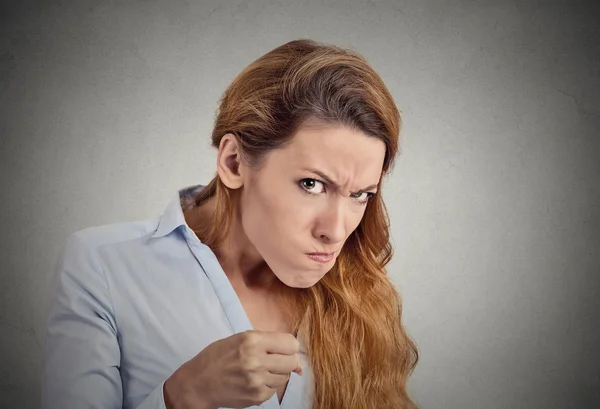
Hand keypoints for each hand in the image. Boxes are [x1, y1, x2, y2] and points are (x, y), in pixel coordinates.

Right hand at [164, 330, 302, 408]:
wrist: (199, 383)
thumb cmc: (219, 357)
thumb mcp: (241, 338)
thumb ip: (269, 342)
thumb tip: (298, 360)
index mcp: (252, 340)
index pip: (290, 343)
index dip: (289, 346)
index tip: (284, 349)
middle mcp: (256, 360)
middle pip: (292, 361)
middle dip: (287, 360)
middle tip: (273, 360)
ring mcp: (257, 380)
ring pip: (285, 376)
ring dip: (277, 373)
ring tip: (260, 370)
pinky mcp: (257, 396)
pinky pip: (275, 389)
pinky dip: (268, 384)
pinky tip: (254, 380)